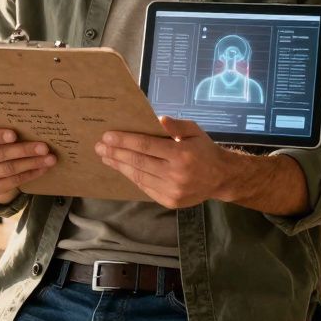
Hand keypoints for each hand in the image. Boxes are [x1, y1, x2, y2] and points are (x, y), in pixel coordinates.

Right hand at [0, 124, 55, 203]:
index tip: (14, 134)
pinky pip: (12, 182)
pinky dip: (30, 174)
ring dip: (31, 163)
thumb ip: (1, 122)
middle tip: (44, 147)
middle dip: (24, 150)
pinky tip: (42, 168)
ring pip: (7, 169)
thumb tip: (29, 119)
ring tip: (49, 158)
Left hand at [96, 116, 230, 208]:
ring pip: (139, 176)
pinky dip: (132, 177)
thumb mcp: (194, 131)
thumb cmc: (204, 150)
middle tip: (99, 147)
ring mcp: (172, 190)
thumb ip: (176, 125)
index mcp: (181, 154)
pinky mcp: (170, 201)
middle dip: (116, 153)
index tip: (107, 136)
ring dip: (120, 166)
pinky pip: (145, 187)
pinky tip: (122, 168)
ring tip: (106, 157)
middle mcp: (176, 174)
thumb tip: (157, 119)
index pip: (146, 145)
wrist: (221, 178)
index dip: (125, 141)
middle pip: (138, 162)